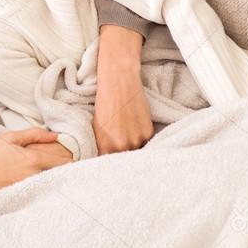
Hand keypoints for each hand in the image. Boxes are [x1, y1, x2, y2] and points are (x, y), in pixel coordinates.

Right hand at [0, 127, 71, 200]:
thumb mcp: (9, 138)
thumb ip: (34, 134)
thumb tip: (54, 135)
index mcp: (33, 160)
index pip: (63, 162)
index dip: (72, 160)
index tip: (76, 159)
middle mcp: (35, 176)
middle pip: (60, 175)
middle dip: (66, 172)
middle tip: (70, 168)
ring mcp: (30, 189)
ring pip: (51, 184)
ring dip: (56, 181)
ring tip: (59, 178)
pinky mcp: (24, 198)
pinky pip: (41, 193)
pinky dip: (45, 189)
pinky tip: (44, 187)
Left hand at [94, 25, 154, 154]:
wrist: (119, 82)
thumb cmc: (104, 102)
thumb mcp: (98, 127)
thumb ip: (104, 146)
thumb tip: (107, 158)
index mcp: (106, 147)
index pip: (109, 164)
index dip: (111, 164)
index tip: (112, 163)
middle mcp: (122, 146)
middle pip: (125, 159)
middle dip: (123, 155)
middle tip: (122, 144)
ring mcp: (137, 139)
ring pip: (137, 151)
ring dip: (134, 146)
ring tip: (128, 130)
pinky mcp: (148, 132)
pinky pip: (146, 141)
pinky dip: (142, 136)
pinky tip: (135, 124)